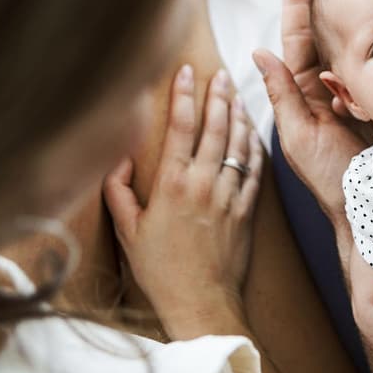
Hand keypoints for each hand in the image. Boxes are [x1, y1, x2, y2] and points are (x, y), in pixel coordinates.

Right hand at [103, 66, 262, 334]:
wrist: (201, 301)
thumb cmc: (159, 269)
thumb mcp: (127, 230)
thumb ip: (118, 191)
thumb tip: (117, 158)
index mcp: (171, 184)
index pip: (179, 127)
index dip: (183, 95)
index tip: (186, 71)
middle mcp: (202, 184)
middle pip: (214, 128)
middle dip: (217, 96)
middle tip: (220, 74)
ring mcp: (228, 196)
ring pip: (238, 145)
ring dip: (238, 117)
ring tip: (237, 96)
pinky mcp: (246, 210)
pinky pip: (254, 171)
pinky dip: (255, 148)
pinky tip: (253, 134)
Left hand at [252, 0, 372, 212]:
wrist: (368, 209)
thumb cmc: (328, 179)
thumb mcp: (297, 136)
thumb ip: (282, 94)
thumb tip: (258, 50)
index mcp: (302, 94)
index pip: (297, 39)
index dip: (297, 5)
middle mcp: (329, 88)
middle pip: (325, 33)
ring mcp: (357, 90)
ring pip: (351, 44)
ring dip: (350, 14)